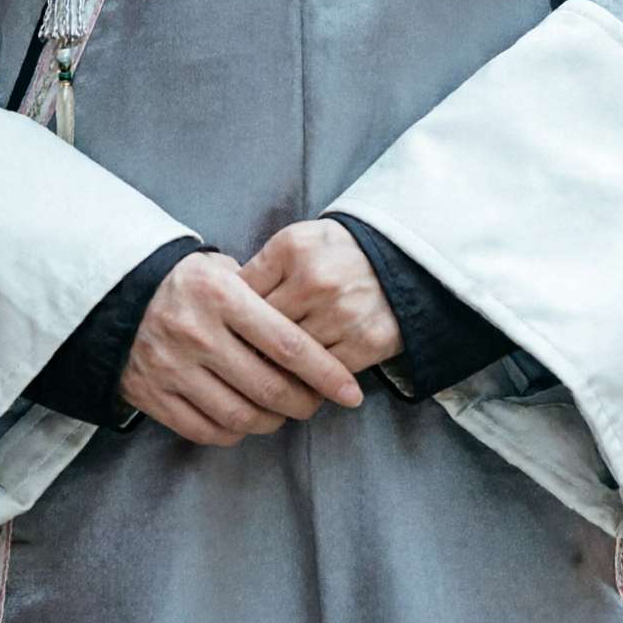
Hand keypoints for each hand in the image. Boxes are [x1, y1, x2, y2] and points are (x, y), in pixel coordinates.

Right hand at [121, 250, 363, 446]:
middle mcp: (195, 333)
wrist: (112, 296)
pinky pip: (205, 430)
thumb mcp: (220, 269)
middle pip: (269, 387)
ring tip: (282, 411)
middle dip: (304, 403)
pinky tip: (246, 419)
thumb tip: (311, 329)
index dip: (327, 374)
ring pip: (240, 415)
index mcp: (220, 295)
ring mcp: (171, 367)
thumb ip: (263, 294)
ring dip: (272, 421)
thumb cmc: (183, 283)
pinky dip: (235, 432)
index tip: (351, 392)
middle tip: (316, 403)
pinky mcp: (152, 395)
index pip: (288, 344)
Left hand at [241, 220, 404, 376]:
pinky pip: (323, 373)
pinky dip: (311, 379)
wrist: (401, 262)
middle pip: (263, 330)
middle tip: (241, 360)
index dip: (231, 318)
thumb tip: (221, 314)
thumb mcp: (295, 244)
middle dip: (250, 347)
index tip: (226, 333)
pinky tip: (304, 377)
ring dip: (279, 368)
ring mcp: (343, 312)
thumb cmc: (336, 255)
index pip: (242, 295)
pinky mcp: (367, 342)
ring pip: (291, 357)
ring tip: (271, 371)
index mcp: (292, 249)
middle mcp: (318, 279)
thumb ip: (260, 271)